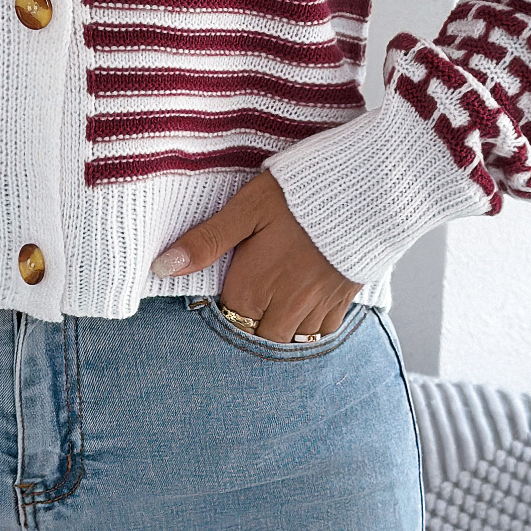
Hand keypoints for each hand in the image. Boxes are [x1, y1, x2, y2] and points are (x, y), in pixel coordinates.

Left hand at [151, 170, 358, 341]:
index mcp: (254, 287)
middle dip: (251, 325)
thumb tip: (161, 267)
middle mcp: (285, 306)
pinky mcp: (344, 299)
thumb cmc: (301, 193)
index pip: (228, 321)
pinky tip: (305, 305)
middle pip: (259, 338)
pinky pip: (323, 331)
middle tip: (249, 299)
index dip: (223, 309)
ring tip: (273, 306)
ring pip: (291, 339)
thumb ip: (206, 241)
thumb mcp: (246, 208)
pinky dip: (311, 326)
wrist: (368, 190)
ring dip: (280, 329)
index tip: (225, 290)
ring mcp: (318, 306)